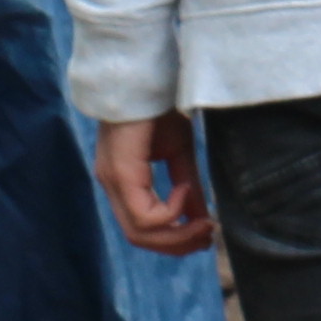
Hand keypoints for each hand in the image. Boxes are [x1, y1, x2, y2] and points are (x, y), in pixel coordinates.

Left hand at [95, 112, 214, 253]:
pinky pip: (143, 215)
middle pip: (139, 238)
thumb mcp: (179, 153)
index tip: (207, 232)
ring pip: (139, 233)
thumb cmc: (159, 107)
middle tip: (208, 238)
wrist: (147, 75)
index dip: (174, 240)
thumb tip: (202, 220)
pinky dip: (169, 212)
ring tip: (204, 222)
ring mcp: (113, 180)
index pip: (142, 229)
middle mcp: (112, 185)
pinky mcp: (120, 173)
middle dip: (177, 245)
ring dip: (176, 235)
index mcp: (123, 181)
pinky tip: (185, 191)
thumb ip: (187, 187)